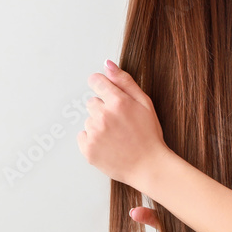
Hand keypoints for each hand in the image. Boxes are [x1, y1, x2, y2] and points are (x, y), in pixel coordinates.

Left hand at [77, 58, 168, 193]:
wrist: (149, 166)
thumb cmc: (149, 134)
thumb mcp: (144, 103)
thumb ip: (124, 81)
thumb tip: (107, 64)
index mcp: (118, 102)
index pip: (96, 81)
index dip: (101, 86)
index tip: (106, 94)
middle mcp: (103, 116)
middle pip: (92, 102)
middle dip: (103, 109)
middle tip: (119, 123)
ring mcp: (94, 133)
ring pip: (88, 120)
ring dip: (98, 125)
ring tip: (116, 136)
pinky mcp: (87, 149)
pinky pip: (82, 136)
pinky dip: (92, 140)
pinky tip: (108, 145)